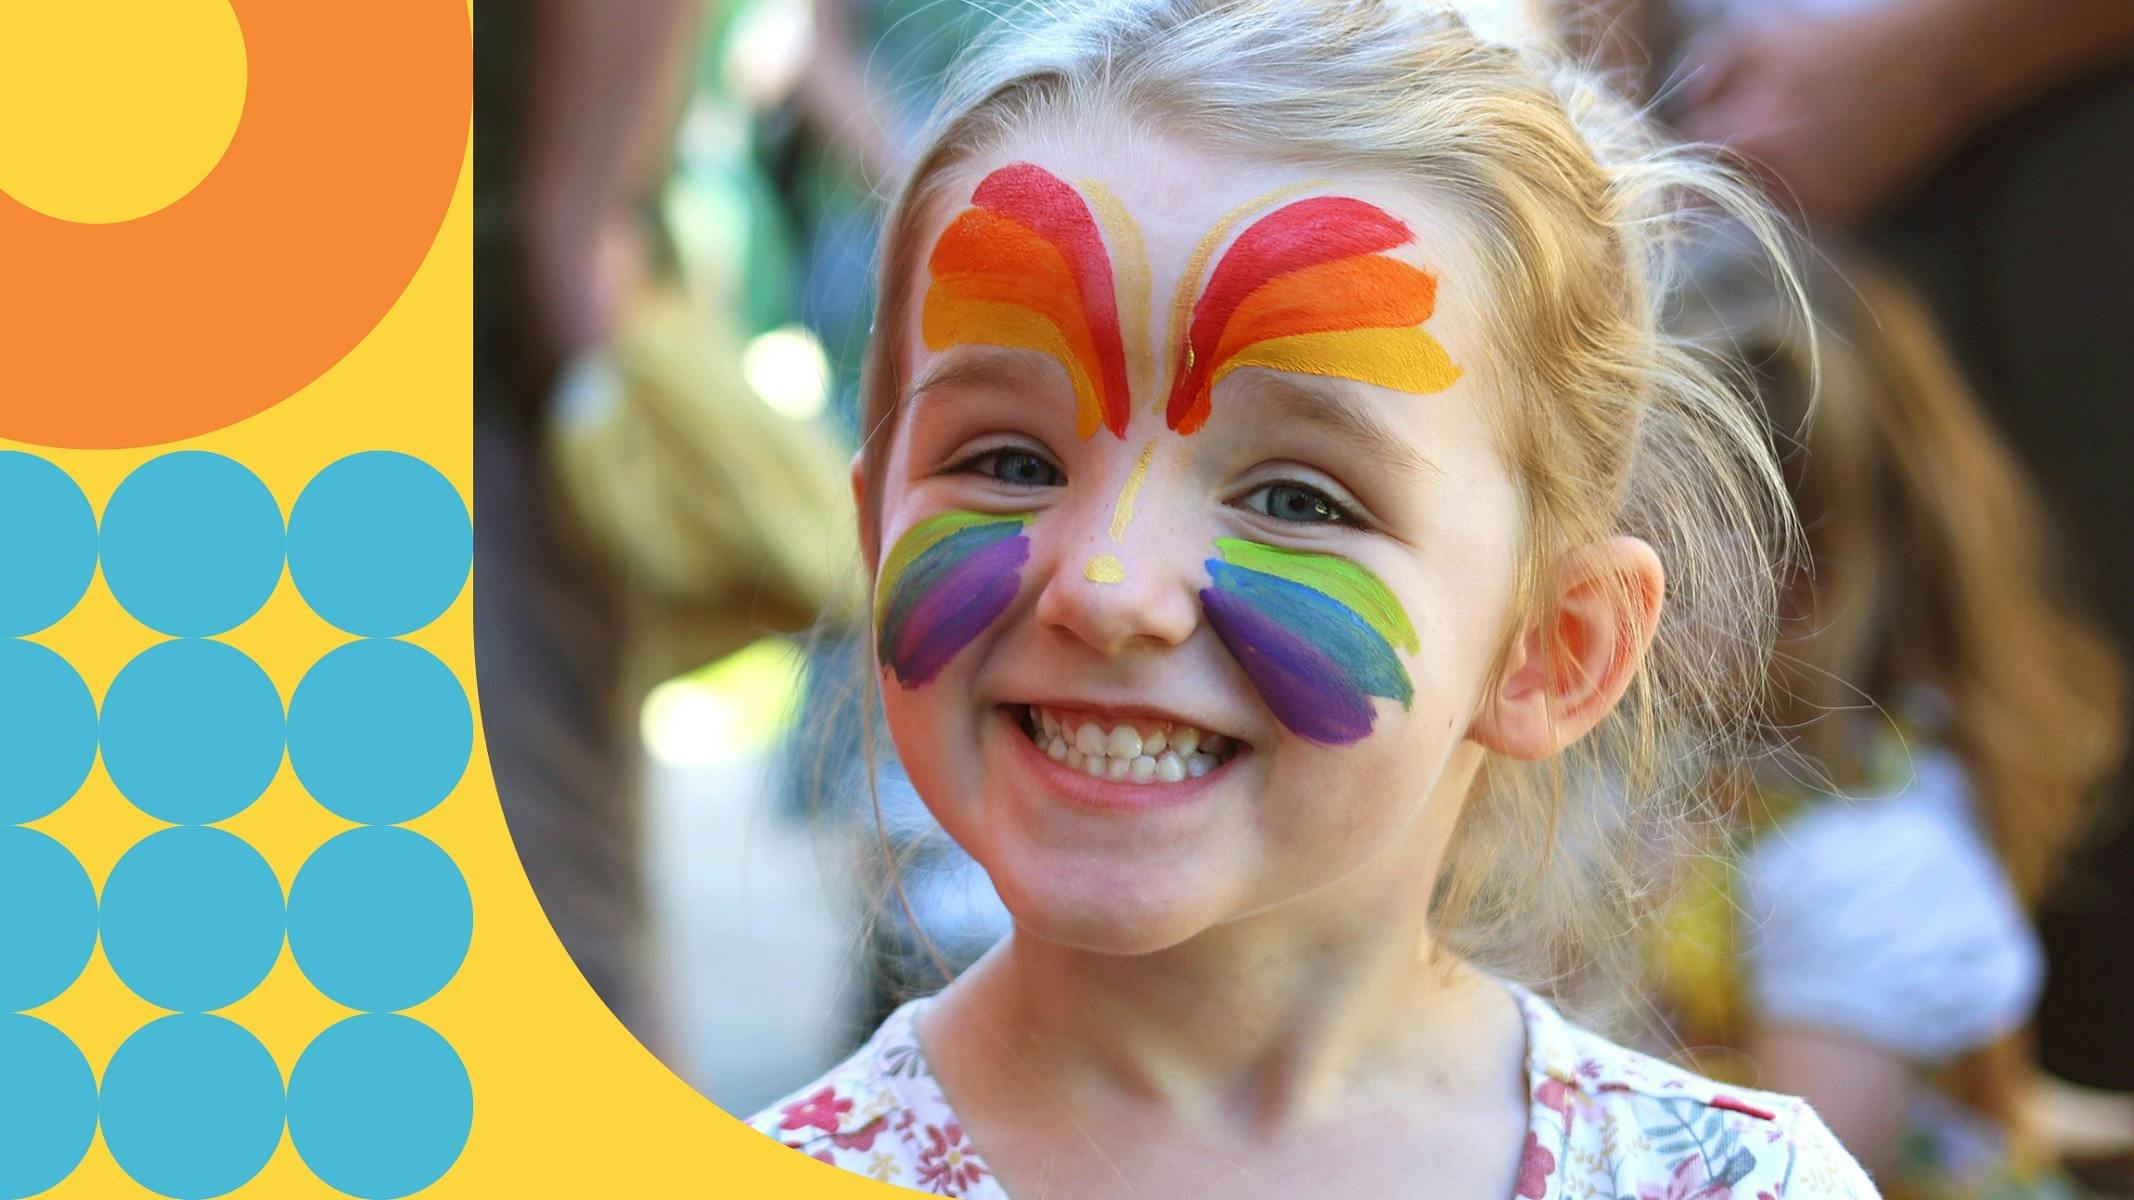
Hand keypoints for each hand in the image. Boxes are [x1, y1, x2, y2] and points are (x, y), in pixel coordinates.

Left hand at [1672, 9, 1970, 225]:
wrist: (1940, 60)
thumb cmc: (1842, 40)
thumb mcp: (1758, 36)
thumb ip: (1703, 73)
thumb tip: (1682, 108)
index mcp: (1750, 143)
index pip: (1680, 168)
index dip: (1677, 148)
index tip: (1683, 133)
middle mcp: (1780, 186)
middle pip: (1714, 195)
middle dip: (1712, 167)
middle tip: (1736, 132)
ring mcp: (1816, 206)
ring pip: (1756, 202)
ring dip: (1755, 177)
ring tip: (1789, 131)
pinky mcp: (1846, 214)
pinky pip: (1797, 206)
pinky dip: (1796, 184)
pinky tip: (1822, 146)